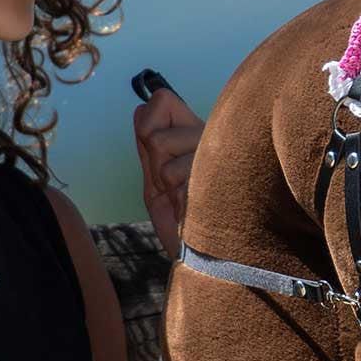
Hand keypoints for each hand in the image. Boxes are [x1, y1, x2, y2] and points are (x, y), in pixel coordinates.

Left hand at [133, 88, 203, 260]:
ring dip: (164, 182)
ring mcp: (219, 150)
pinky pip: (174, 171)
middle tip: (173, 189)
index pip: (162, 99)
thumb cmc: (184, 223)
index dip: (148, 127)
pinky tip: (193, 208)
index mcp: (198, 133)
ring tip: (184, 199)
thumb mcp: (157, 185)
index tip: (157, 159)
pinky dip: (175, 197)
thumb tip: (138, 109)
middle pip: (154, 132)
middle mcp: (212, 135)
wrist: (206, 260)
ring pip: (160, 146)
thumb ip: (148, 149)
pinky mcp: (221, 168)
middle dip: (153, 166)